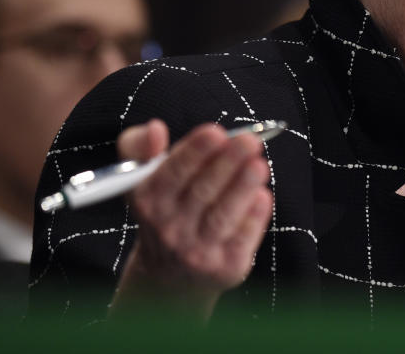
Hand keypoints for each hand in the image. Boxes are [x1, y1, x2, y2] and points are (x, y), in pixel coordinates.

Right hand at [111, 119, 272, 317]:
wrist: (170, 276)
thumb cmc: (166, 210)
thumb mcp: (143, 179)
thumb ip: (141, 147)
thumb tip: (155, 127)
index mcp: (148, 201)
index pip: (172, 174)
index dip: (195, 151)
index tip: (216, 132)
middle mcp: (169, 229)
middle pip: (202, 192)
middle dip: (227, 163)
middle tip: (250, 141)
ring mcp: (197, 252)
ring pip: (223, 216)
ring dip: (243, 188)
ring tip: (259, 165)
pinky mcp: (225, 268)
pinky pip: (242, 238)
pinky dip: (254, 216)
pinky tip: (262, 195)